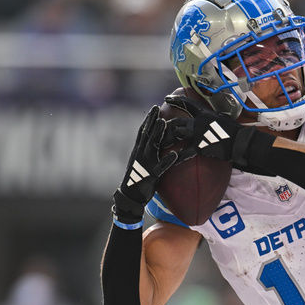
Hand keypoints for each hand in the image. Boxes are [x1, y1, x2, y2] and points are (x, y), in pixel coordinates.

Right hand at [112, 106, 179, 224]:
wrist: (129, 196)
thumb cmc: (138, 179)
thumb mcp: (141, 162)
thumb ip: (147, 152)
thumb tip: (154, 142)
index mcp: (138, 151)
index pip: (143, 132)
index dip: (148, 119)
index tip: (154, 108)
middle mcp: (140, 155)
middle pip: (146, 134)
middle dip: (151, 120)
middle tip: (157, 108)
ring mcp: (145, 164)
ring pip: (152, 146)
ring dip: (157, 134)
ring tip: (164, 122)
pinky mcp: (150, 176)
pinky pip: (160, 167)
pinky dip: (167, 161)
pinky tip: (175, 155)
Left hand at [164, 95, 275, 167]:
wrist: (241, 142)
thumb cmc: (236, 132)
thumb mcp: (225, 119)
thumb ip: (216, 117)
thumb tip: (217, 115)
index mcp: (205, 113)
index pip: (187, 104)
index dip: (176, 100)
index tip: (166, 98)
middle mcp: (199, 121)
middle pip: (177, 121)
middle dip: (165, 125)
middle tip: (157, 128)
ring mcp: (198, 134)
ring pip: (176, 134)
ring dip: (167, 139)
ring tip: (159, 143)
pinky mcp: (200, 146)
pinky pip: (185, 153)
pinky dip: (177, 157)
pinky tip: (170, 160)